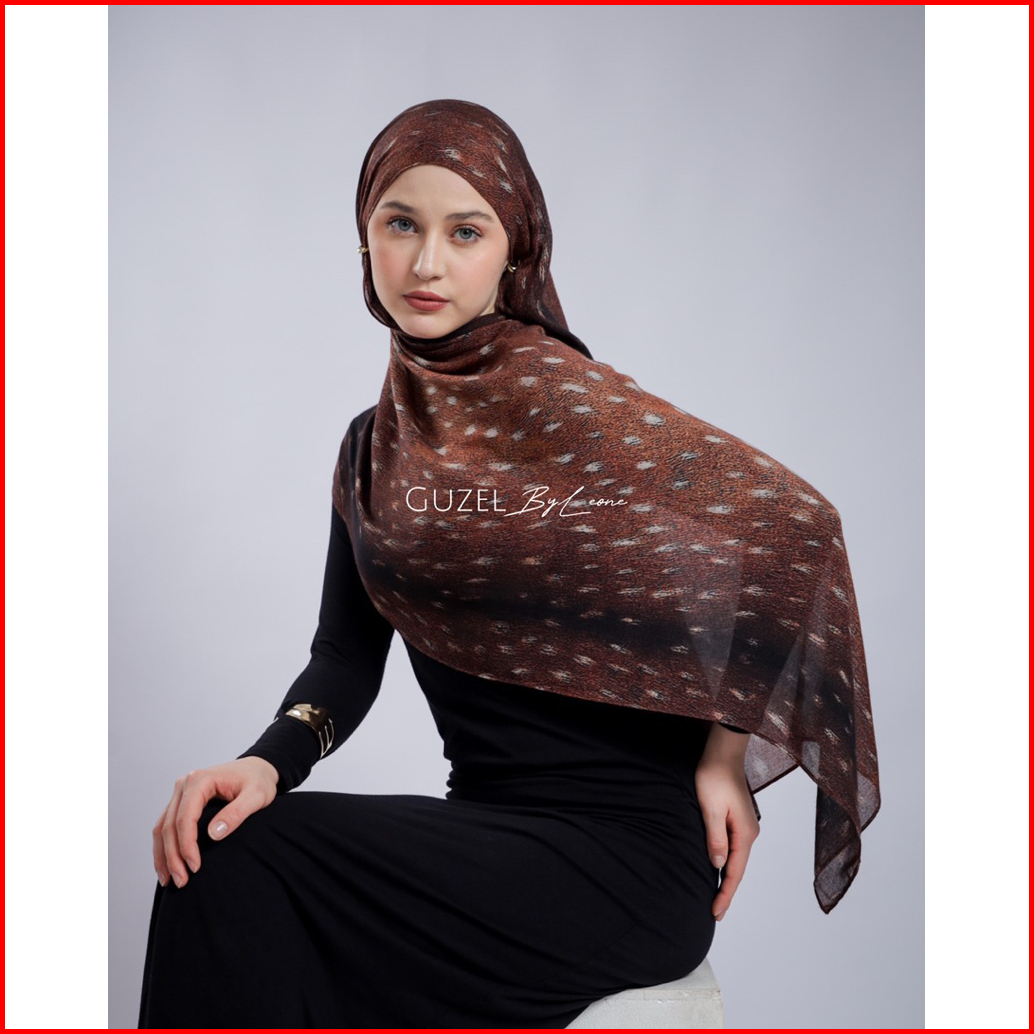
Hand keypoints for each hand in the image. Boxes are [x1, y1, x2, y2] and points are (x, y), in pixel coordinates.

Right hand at [151, 756, 278, 888]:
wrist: (257, 769)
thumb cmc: (259, 781)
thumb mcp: (256, 796)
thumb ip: (237, 813)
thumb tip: (213, 834)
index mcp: (200, 780)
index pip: (185, 818)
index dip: (187, 845)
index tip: (195, 867)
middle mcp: (185, 785)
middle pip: (169, 825)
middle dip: (173, 856)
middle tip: (181, 881)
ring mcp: (180, 793)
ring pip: (162, 827)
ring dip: (163, 856)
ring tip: (171, 880)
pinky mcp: (181, 802)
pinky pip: (165, 826)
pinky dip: (164, 847)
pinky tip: (168, 867)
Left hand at [694, 726, 759, 920]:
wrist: (722, 753)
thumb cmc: (714, 777)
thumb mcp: (710, 809)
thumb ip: (715, 837)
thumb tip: (718, 865)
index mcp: (745, 833)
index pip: (735, 872)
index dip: (725, 894)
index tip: (716, 913)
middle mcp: (749, 833)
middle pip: (738, 869)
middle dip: (727, 891)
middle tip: (715, 913)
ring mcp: (745, 826)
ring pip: (736, 860)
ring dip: (727, 878)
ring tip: (717, 897)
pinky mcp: (738, 820)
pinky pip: (733, 848)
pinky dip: (727, 863)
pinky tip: (719, 868)